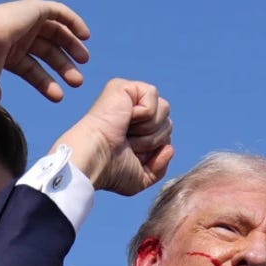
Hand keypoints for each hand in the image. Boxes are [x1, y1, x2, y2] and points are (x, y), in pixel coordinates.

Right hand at [0, 0, 90, 102]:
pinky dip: (73, 21)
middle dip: (63, 66)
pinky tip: (86, 36)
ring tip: (84, 61)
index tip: (59, 97)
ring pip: (54, 33)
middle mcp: (15, 36)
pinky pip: (58, 11)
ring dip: (71, 46)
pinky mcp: (32, 9)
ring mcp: (23, 21)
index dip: (46, 83)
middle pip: (47, 51)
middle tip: (78, 82)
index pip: (30, 68)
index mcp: (4, 54)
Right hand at [57, 79, 174, 195]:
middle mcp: (132, 112)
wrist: (95, 160)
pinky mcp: (123, 86)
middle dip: (153, 140)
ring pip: (164, 109)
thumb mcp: (141, 178)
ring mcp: (128, 98)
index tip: (132, 154)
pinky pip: (153, 96)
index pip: (165, 135)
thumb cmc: (110, 172)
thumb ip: (160, 167)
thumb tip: (170, 148)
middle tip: (128, 144)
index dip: (155, 149)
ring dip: (148, 129)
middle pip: (168, 123)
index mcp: (135, 131)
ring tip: (126, 133)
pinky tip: (125, 118)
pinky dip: (144, 113)